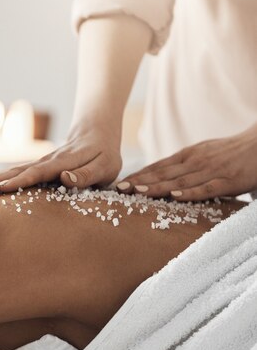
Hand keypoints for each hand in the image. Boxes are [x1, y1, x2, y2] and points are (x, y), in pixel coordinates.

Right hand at [0, 127, 121, 193]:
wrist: (97, 132)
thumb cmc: (104, 154)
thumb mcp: (105, 166)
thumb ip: (86, 174)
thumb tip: (64, 178)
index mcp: (63, 162)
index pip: (39, 172)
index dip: (21, 181)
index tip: (2, 188)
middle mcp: (48, 161)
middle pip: (20, 170)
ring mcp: (41, 163)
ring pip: (17, 170)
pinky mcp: (39, 166)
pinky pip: (20, 172)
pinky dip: (4, 178)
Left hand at [117, 124, 256, 200]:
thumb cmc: (232, 153)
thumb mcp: (203, 154)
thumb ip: (183, 165)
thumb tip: (159, 177)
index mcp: (188, 156)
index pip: (157, 167)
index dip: (137, 176)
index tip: (119, 184)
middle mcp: (195, 162)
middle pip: (162, 174)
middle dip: (139, 182)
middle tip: (119, 190)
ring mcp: (211, 171)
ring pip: (179, 181)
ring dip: (157, 187)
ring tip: (137, 192)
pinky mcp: (228, 181)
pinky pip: (207, 188)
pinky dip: (190, 192)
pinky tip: (175, 196)